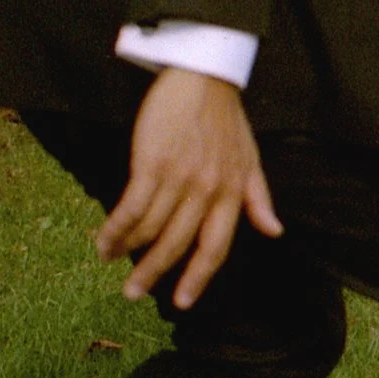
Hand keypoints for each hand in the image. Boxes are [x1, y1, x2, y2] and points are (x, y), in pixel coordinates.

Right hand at [100, 68, 282, 310]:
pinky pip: (132, 207)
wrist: (204, 75)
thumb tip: (274, 231)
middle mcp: (206, 190)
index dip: (199, 277)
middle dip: (152, 273)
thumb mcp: (249, 158)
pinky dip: (115, 228)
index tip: (182, 302)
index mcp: (231, 192)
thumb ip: (258, 197)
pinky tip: (104, 240)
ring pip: (150, 229)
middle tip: (132, 294)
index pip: (216, 246)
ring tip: (109, 260)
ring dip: (126, 250)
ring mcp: (179, 178)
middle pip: (177, 244)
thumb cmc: (225, 118)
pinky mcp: (152, 163)